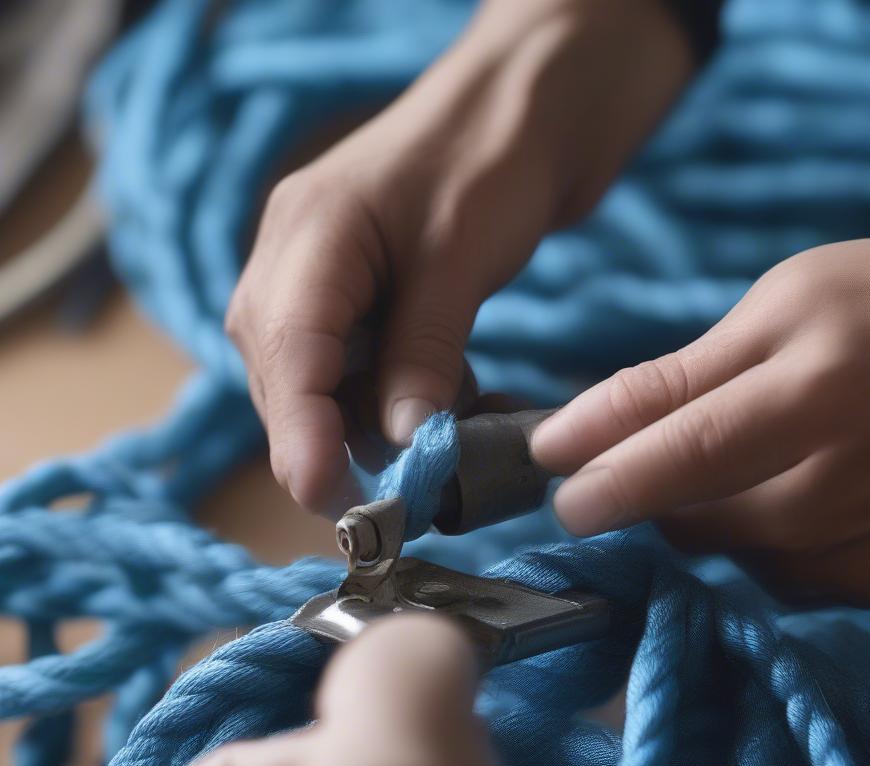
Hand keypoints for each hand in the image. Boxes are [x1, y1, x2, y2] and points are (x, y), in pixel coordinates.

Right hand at [226, 0, 690, 515]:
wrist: (531, 105)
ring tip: (449, 446)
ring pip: (329, 390)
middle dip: (338, 444)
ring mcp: (330, 287)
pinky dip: (407, 405)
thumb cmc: (496, 154)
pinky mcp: (366, 306)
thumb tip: (399, 442)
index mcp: (308, 237)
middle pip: (291, 382)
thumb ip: (422, 349)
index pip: (284, 353)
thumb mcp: (461, 254)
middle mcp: (299, 266)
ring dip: (381, 430)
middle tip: (397, 501)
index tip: (332, 499)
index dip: (301, 435)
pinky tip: (457, 408)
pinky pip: (366, 377)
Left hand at [532, 239, 869, 606]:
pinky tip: (802, 489)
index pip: (673, 457)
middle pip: (678, 518)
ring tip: (763, 452)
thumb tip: (578, 433)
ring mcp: (848, 553)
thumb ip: (680, 376)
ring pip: (716, 550)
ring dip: (705, 509)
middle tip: (658, 445)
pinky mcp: (868, 586)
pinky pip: (767, 575)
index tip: (544, 474)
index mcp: (804, 400)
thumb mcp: (789, 303)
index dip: (598, 475)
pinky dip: (759, 538)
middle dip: (644, 489)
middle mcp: (823, 495)